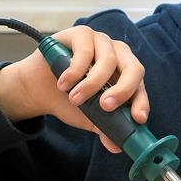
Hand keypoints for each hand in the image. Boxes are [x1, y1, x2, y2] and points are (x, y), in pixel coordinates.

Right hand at [0, 25, 148, 152]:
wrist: (39, 89)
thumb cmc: (69, 100)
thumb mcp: (89, 118)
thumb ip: (105, 128)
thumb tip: (117, 146)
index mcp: (125, 74)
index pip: (141, 86)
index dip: (141, 102)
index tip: (137, 118)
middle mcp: (117, 55)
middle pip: (133, 67)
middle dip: (122, 89)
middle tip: (105, 106)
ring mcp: (100, 42)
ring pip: (108, 59)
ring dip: (92, 83)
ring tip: (75, 99)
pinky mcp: (80, 34)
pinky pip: (85, 50)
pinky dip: (75, 70)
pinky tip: (63, 84)